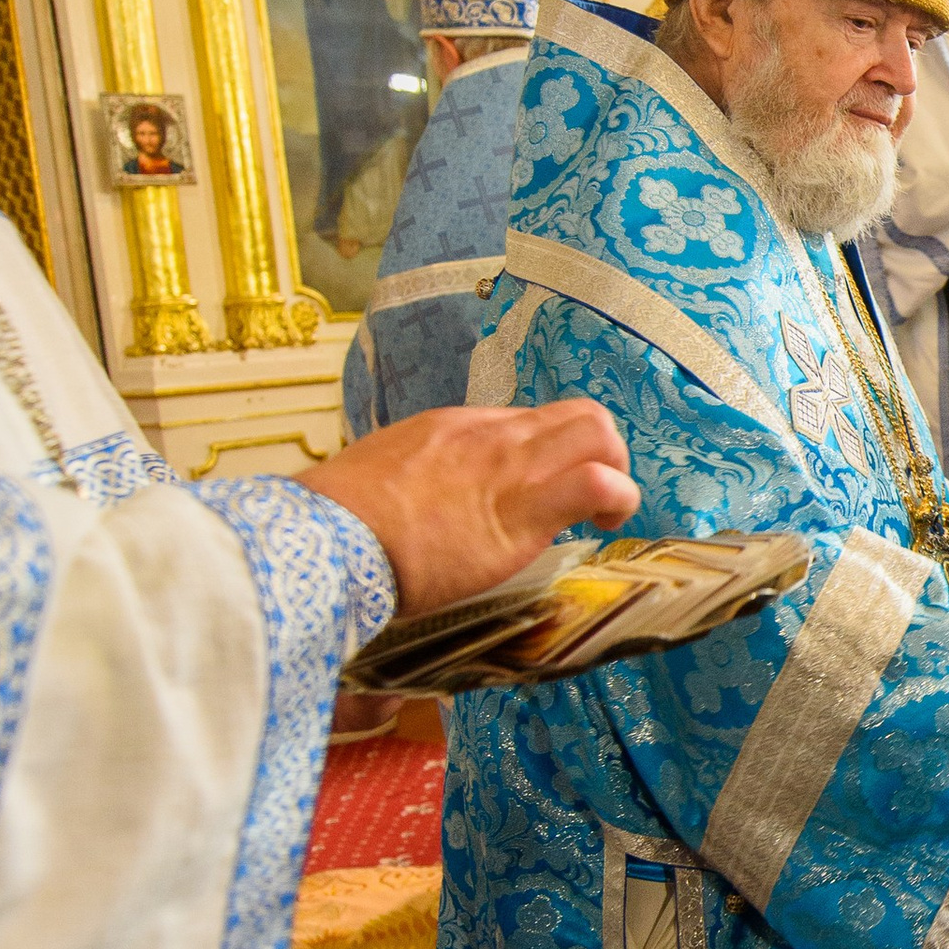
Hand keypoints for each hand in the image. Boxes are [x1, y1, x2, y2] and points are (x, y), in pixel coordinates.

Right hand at [312, 399, 636, 616]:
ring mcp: (512, 467)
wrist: (330, 535)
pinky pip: (597, 483)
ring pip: (598, 432)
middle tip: (588, 495)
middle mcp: (490, 436)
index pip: (525, 423)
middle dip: (600, 451)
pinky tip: (603, 525)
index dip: (545, 456)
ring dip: (616, 471)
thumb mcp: (376, 478)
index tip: (536, 489)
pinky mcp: (525, 511)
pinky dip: (617, 500)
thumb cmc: (339, 518)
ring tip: (604, 512)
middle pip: (576, 414)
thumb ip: (408, 483)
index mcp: (453, 428)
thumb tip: (406, 506)